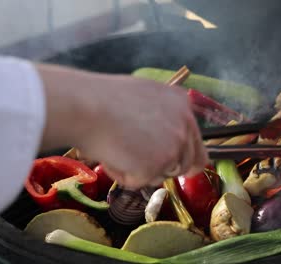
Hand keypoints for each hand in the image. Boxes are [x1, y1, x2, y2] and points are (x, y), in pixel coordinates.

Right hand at [36, 64, 207, 189]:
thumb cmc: (102, 99)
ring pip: (163, 175)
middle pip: (186, 165)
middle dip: (162, 168)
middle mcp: (185, 125)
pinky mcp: (156, 166)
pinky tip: (111, 155)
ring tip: (117, 149)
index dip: (186, 159)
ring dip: (140, 170)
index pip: (197, 144)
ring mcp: (173, 147)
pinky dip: (122, 175)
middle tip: (137, 161)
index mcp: (182, 104)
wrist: (84, 106)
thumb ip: (162, 115)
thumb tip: (164, 136)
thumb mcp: (144, 97)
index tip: (178, 167)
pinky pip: (139, 182)